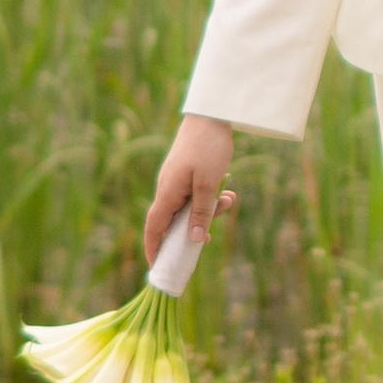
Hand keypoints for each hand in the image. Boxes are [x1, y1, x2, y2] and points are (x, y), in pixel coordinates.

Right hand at [147, 114, 237, 266]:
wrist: (211, 115)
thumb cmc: (208, 148)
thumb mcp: (208, 184)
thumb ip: (201, 213)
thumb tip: (196, 241)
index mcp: (167, 193)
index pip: (154, 228)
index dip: (154, 249)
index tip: (158, 267)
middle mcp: (168, 189)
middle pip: (175, 221)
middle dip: (194, 230)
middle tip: (212, 237)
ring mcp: (177, 180)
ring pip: (190, 208)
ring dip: (209, 211)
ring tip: (228, 202)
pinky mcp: (187, 173)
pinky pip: (197, 195)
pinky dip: (211, 198)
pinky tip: (228, 192)